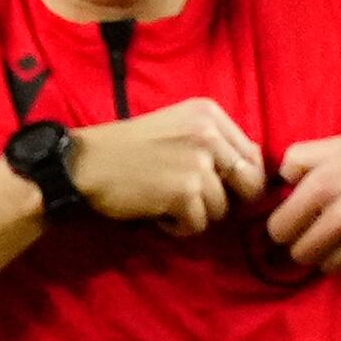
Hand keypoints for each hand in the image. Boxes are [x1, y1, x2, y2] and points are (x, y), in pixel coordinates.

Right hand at [66, 99, 264, 235]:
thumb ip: (217, 143)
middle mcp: (208, 134)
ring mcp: (198, 163)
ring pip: (222, 208)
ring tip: (166, 201)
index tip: (213, 185)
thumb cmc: (130, 149)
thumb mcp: (180, 128)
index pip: (253, 155)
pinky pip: (199, 225)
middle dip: (228, 199)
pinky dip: (178, 227)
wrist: (85, 164)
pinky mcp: (184, 192)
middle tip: (196, 201)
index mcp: (209, 113)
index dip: (239, 179)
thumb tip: (255, 171)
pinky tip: (157, 213)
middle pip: (250, 183)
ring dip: (196, 214)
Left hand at [266, 116, 340, 275]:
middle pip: (299, 254)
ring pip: (326, 266)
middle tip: (321, 228)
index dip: (286, 224)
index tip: (297, 218)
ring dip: (332, 252)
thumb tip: (279, 182)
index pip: (278, 229)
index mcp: (322, 185)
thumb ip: (302, 159)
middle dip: (306, 242)